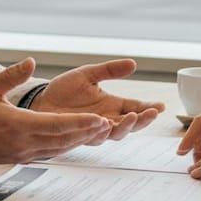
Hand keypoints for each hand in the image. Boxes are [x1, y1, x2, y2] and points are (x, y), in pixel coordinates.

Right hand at [0, 58, 113, 163]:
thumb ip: (12, 75)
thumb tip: (31, 61)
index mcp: (18, 125)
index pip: (56, 125)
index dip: (80, 123)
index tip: (99, 119)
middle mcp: (24, 143)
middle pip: (63, 139)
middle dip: (86, 132)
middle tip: (109, 125)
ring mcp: (24, 153)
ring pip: (59, 148)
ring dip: (79, 140)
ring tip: (98, 131)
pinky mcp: (22, 157)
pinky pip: (49, 152)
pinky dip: (65, 145)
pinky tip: (75, 138)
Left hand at [32, 59, 164, 141]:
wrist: (40, 101)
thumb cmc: (64, 90)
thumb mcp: (89, 74)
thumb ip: (110, 70)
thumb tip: (133, 63)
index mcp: (112, 104)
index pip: (136, 107)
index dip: (149, 107)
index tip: (161, 106)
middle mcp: (107, 119)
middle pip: (131, 124)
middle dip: (143, 120)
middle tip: (152, 113)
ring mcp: (95, 128)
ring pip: (116, 133)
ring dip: (126, 126)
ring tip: (132, 117)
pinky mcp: (81, 134)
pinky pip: (95, 136)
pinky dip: (102, 131)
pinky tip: (107, 123)